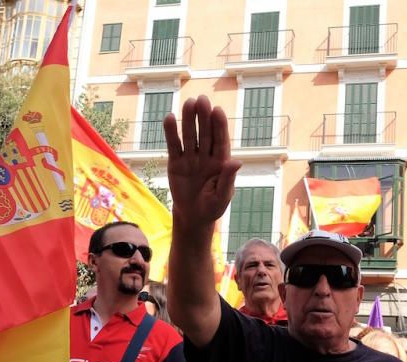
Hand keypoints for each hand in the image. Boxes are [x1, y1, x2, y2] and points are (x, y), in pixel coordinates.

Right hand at [163, 95, 241, 227]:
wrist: (194, 217)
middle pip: (206, 133)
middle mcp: (206, 156)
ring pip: (190, 136)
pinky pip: (174, 145)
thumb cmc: (213, 207)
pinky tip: (169, 117)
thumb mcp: (223, 196)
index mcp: (221, 162)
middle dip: (204, 117)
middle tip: (202, 99)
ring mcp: (191, 158)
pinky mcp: (176, 162)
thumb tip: (237, 161)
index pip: (221, 141)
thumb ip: (228, 179)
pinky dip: (171, 133)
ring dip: (189, 120)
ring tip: (188, 103)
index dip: (220, 125)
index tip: (218, 110)